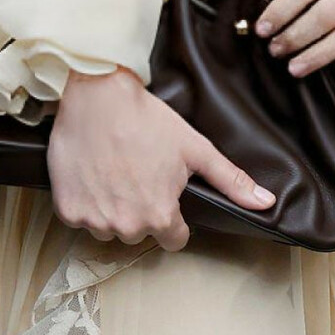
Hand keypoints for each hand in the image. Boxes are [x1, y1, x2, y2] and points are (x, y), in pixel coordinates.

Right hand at [47, 65, 275, 250]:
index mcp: (161, 216)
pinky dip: (87, 201)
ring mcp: (94, 220)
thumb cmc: (147, 119)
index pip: (174, 238)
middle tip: (138, 173)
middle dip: (142, 209)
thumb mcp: (195, 148)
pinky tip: (94, 174)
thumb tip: (267, 203)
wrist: (97, 96)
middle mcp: (127, 226)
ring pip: (110, 228)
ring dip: (113, 208)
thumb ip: (231, 181)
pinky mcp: (67, 211)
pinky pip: (81, 218)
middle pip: (141, 232)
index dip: (172, 214)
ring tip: (115, 171)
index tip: (163, 190)